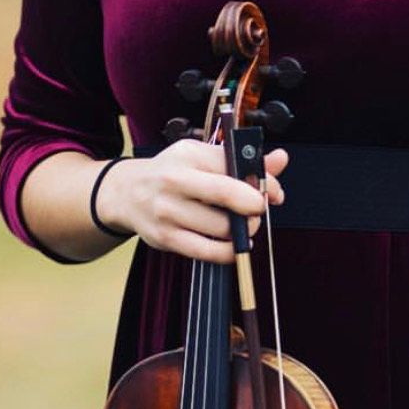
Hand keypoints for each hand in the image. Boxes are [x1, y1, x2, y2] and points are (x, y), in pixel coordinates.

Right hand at [96, 140, 287, 263]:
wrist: (127, 194)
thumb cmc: (172, 172)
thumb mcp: (201, 156)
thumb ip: (242, 160)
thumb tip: (280, 160)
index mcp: (187, 157)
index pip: (233, 168)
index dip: (262, 183)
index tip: (274, 193)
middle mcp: (173, 183)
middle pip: (228, 198)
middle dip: (254, 208)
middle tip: (258, 211)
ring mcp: (167, 213)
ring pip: (222, 229)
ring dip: (243, 231)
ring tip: (243, 225)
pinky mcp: (166, 239)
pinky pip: (208, 252)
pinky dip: (229, 252)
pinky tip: (234, 244)